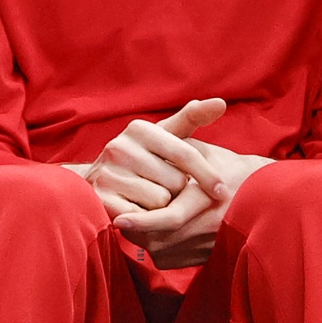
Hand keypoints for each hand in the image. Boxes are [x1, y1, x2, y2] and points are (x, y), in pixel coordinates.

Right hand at [71, 99, 228, 219]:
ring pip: (160, 200)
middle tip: (164, 187)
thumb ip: (192, 118)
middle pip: (175, 181)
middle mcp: (119, 147)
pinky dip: (146, 220)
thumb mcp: (164, 135)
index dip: (208, 175)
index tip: (223, 191)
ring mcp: (107, 172)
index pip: (185, 153)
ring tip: (149, 198)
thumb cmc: (143, 157)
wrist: (98, 179)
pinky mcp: (101, 198)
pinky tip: (139, 210)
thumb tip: (221, 102)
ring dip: (162, 206)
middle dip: (177, 190)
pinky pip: (142, 218)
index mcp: (139, 129)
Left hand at [114, 142, 273, 268]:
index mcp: (208, 199)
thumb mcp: (200, 150)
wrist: (264, 197)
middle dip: (135, 228)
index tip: (118, 219)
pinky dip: (154, 244)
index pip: (170, 216)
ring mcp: (206, 246)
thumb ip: (173, 146)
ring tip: (130, 217)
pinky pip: (167, 257)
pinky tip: (149, 228)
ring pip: (160, 249)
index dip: (141, 220)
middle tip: (115, 217)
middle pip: (160, 237)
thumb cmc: (225, 166)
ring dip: (142, 236)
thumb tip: (144, 138)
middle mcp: (210, 226)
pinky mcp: (202, 259)